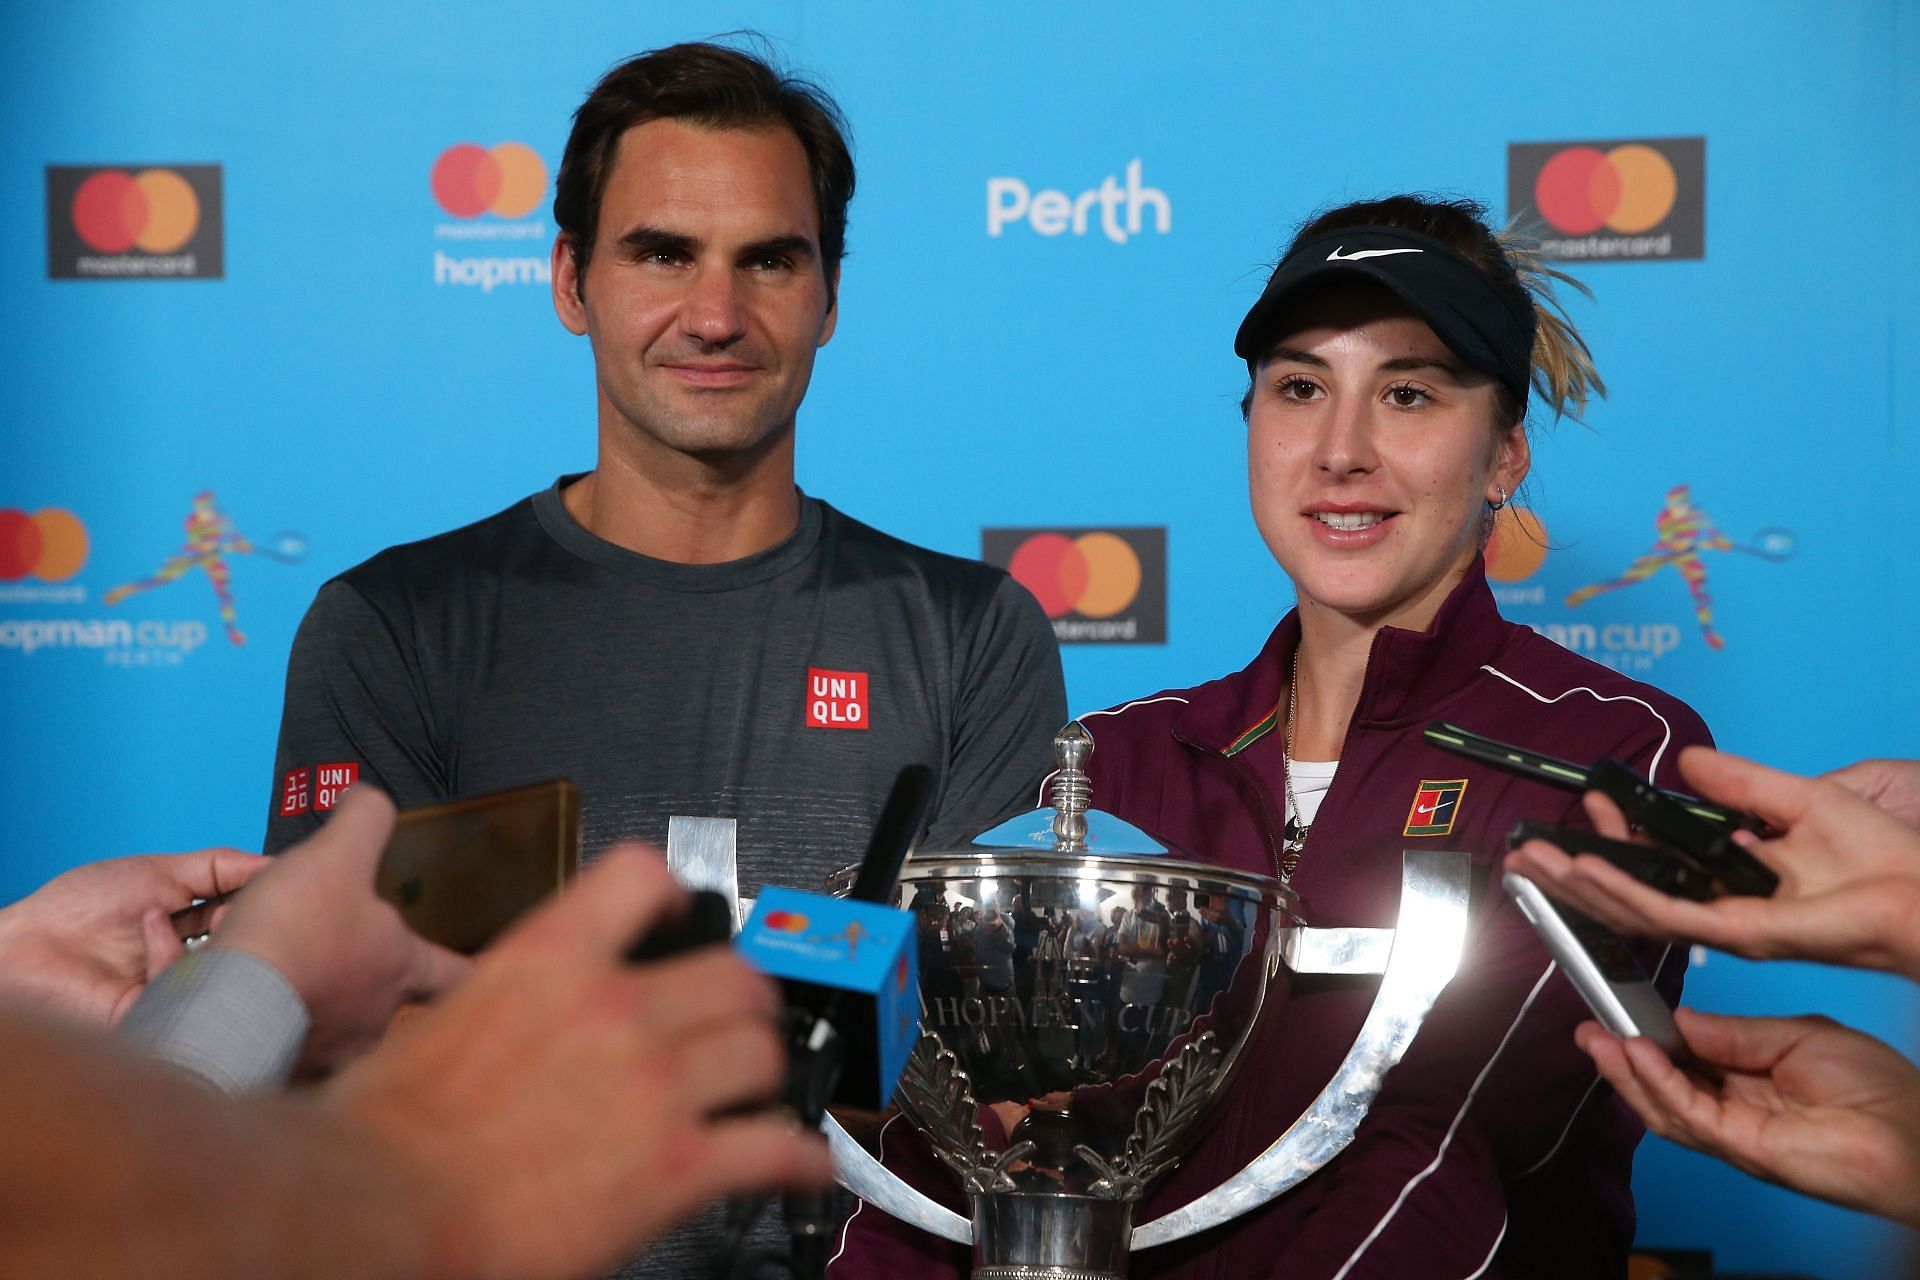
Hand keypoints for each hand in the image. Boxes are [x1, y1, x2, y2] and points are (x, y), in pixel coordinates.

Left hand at [0, 846, 264, 1025]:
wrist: (25, 943)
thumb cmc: (77, 906)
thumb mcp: (161, 871)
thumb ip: (220, 866)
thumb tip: (273, 864)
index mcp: (191, 931)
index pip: (245, 921)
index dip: (263, 904)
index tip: (281, 884)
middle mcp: (188, 961)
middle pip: (244, 951)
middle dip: (251, 925)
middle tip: (252, 903)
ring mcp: (174, 990)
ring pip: (225, 977)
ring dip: (220, 939)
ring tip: (203, 913)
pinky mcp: (156, 1015)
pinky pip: (187, 993)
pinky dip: (172, 954)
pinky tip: (152, 930)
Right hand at [212, 787, 467, 1073]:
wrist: (227, 1005)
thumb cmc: (291, 934)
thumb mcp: (337, 852)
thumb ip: (365, 819)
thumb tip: (369, 797)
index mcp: (401, 967)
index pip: (456, 973)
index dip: (466, 967)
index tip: (476, 971)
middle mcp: (375, 1018)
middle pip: (388, 1002)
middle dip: (365, 979)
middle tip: (334, 958)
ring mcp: (332, 1052)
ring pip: (335, 1027)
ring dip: (316, 1003)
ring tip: (285, 977)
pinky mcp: (286, 1072)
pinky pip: (289, 1052)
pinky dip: (275, 1029)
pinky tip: (256, 1009)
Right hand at [323, 843, 832, 1279]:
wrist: (375, 1209)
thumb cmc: (381, 1134)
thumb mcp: (437, 1021)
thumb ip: (507, 1003)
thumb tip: (517, 1017)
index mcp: (550, 960)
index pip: (642, 879)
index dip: (676, 894)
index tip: (687, 912)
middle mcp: (616, 1010)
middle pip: (733, 975)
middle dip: (745, 999)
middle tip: (741, 1018)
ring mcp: (655, 1085)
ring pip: (762, 1053)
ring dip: (767, 1072)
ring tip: (762, 1088)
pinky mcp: (677, 1166)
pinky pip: (775, 1147)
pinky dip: (800, 1157)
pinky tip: (804, 1161)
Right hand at [1504, 746, 1919, 977]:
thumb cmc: (1884, 861)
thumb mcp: (1799, 798)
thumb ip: (1738, 784)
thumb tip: (1688, 764)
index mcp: (1735, 882)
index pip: (1654, 862)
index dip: (1615, 834)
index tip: (1594, 801)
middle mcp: (1723, 909)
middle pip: (1629, 893)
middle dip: (1574, 873)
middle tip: (1529, 851)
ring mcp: (1727, 926)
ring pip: (1634, 909)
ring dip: (1579, 886)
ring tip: (1536, 865)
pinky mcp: (1739, 934)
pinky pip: (1666, 914)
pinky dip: (1620, 893)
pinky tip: (1586, 872)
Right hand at [1577, 1008, 1919, 1226]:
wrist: (1912, 1130)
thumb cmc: (1878, 1088)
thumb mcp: (1797, 1035)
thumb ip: (1734, 1032)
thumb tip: (1679, 1020)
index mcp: (1749, 1078)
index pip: (1684, 1056)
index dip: (1649, 1034)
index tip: (1621, 1008)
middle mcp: (1735, 1107)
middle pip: (1662, 1084)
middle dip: (1620, 1056)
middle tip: (1589, 1028)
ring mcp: (1734, 1132)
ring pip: (1662, 1104)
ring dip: (1626, 1072)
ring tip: (1599, 1038)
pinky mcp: (1740, 1147)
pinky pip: (1687, 1113)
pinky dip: (1658, 1083)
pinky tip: (1639, 1053)